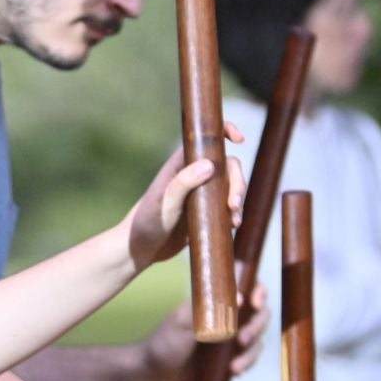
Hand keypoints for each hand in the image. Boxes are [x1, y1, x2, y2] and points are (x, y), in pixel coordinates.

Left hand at [124, 124, 246, 269]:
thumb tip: (211, 164)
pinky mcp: (205, 212)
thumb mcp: (165, 202)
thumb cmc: (148, 221)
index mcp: (182, 164)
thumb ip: (184, 182)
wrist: (141, 249)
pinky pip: (226, 208)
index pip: (206, 141)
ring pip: (230, 188)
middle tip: (233, 204)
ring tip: (234, 222)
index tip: (239, 138)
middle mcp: (194, 174)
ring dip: (237, 201)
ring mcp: (201, 193)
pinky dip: (234, 214)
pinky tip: (233, 226)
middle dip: (237, 183)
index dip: (224, 132)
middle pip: (227, 167)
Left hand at [140, 282, 272, 380]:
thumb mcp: (183, 323)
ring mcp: (230, 337)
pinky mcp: (231, 357)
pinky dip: (247, 363)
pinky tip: (235, 371)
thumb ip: (210, 309)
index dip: (258, 290)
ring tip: (236, 367)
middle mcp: (227, 315)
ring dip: (252, 351)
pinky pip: (250, 356)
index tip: (256, 303)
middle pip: (259, 312)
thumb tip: (241, 298)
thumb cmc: (164, 343)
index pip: (244, 285)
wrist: (153, 376)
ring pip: (257, 337)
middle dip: (257, 326)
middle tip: (242, 340)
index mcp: (215, 300)